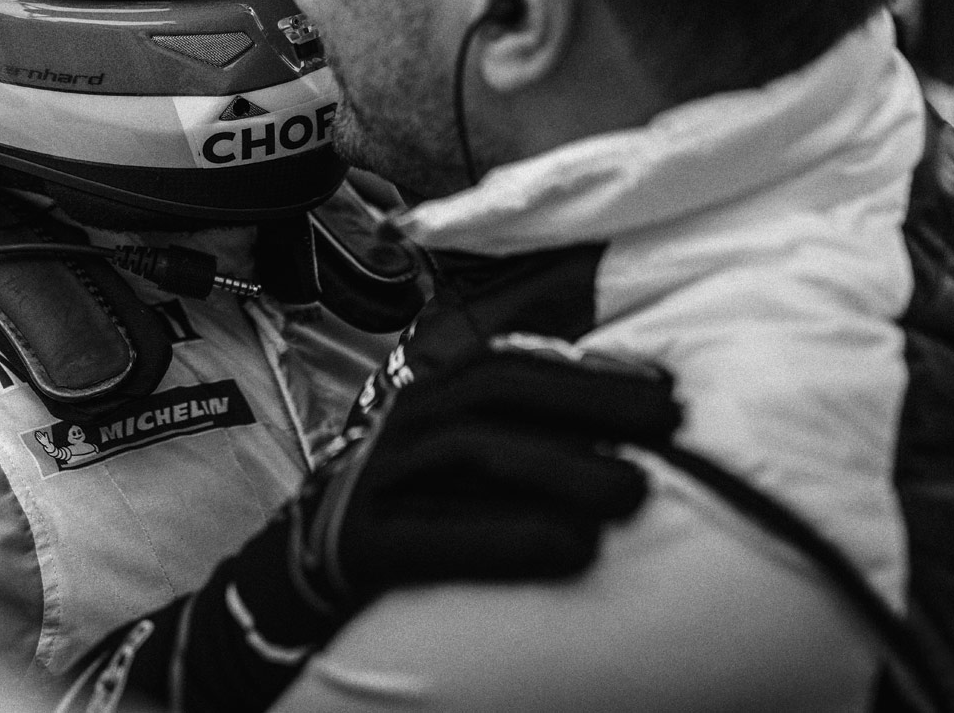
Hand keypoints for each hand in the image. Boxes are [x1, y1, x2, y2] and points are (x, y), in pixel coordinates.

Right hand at [57, 335, 682, 712]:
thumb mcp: (451, 472)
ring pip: (470, 452)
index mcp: (426, 400)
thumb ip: (513, 443)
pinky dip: (506, 540)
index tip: (669, 393)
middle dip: (588, 397)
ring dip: (560, 465)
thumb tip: (623, 434)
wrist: (282, 589)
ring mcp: (372, 481)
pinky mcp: (356, 545)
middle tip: (671, 425)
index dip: (590, 369)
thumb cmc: (400, 528)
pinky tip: (569, 552)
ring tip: (634, 492)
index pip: (510, 363)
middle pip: (496, 390)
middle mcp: (399, 426)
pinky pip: (433, 538)